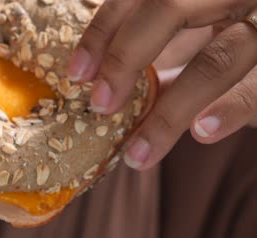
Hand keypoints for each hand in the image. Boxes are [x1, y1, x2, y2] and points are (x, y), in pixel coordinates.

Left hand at [68, 0, 256, 169]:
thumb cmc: (225, 53)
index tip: (77, 73)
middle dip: (126, 56)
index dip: (104, 30)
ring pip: (215, 59)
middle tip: (100, 105)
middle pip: (171, 7)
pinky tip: (202, 131)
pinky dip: (230, 108)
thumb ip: (153, 58)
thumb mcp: (188, 46)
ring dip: (170, 111)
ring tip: (138, 152)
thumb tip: (98, 86)